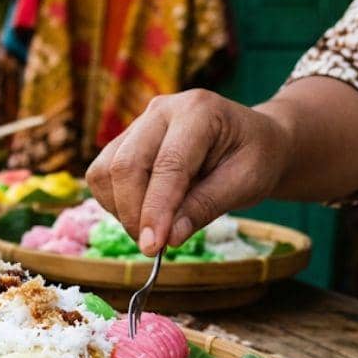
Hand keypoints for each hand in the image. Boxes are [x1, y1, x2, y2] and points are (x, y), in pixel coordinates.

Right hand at [85, 89, 292, 254]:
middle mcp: (161, 110)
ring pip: (105, 171)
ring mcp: (138, 124)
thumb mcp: (247, 183)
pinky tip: (143, 213)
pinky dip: (114, 202)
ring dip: (120, 209)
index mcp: (198, 111)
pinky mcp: (125, 141)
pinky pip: (102, 175)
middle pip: (125, 165)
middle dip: (132, 213)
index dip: (156, 210)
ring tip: (151, 229)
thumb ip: (207, 206)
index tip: (153, 248)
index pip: (167, 165)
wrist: (252, 140)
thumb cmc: (256, 158)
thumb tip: (170, 238)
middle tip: (153, 247)